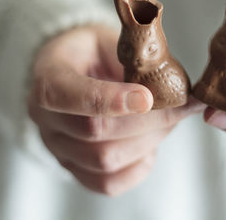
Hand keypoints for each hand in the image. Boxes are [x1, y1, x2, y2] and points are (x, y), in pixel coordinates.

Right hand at [28, 25, 203, 195]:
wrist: (77, 73)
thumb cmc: (97, 54)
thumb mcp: (111, 42)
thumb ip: (134, 62)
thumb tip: (175, 88)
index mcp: (48, 78)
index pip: (66, 94)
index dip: (109, 99)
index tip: (148, 97)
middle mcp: (45, 118)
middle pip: (94, 131)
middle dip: (147, 121)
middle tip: (180, 108)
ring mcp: (57, 148)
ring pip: (104, 161)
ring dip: (148, 142)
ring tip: (168, 122)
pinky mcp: (75, 168)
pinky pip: (107, 184)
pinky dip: (138, 167)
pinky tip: (149, 145)